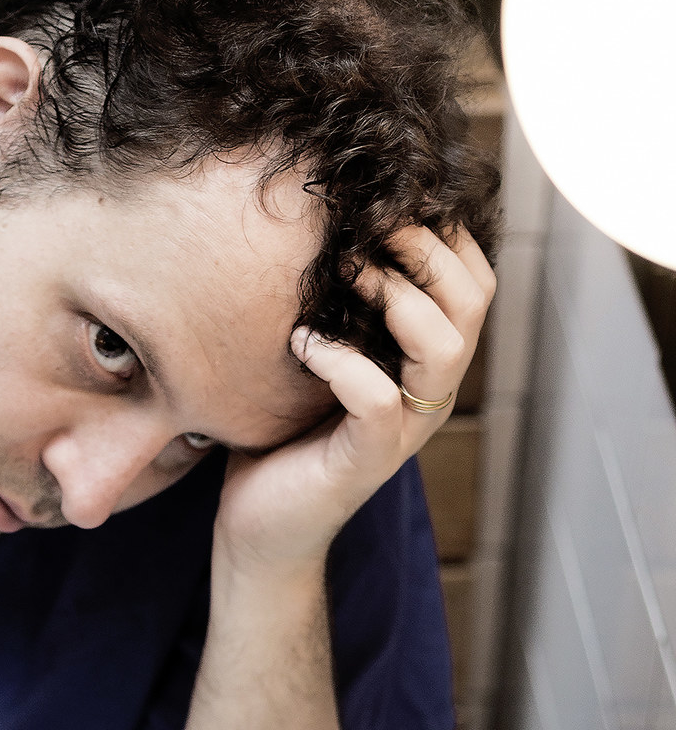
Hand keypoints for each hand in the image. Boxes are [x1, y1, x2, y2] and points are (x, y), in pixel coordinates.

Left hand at [213, 224, 496, 577]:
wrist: (256, 530)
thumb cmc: (278, 435)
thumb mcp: (311, 353)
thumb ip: (331, 301)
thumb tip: (318, 219)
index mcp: (425, 363)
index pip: (474, 280)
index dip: (445, 231)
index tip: (392, 199)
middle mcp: (427, 394)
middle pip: (474, 301)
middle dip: (427, 248)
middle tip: (370, 224)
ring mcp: (403, 431)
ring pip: (446, 348)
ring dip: (398, 297)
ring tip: (345, 274)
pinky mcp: (367, 461)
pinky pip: (379, 399)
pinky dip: (341, 360)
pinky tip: (301, 343)